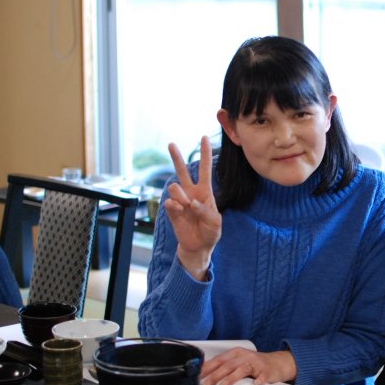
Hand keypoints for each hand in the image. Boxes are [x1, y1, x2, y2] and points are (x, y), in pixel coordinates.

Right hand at [163, 136, 221, 279]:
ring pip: (174, 187)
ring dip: (181, 195)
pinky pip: (169, 202)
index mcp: (205, 192)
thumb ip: (205, 211)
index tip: (204, 137)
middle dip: (176, 157)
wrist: (198, 246)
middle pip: (182, 171)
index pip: (205, 170)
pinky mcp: (171, 211)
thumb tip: (191, 202)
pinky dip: (175, 207)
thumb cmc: (210, 232)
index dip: (204, 154)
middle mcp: (191, 193)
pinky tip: (180, 211)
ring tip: (186, 206)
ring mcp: (180, 201)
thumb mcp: (215, 223)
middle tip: (171, 144)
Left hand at [198, 347, 297, 384]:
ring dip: (232, 377)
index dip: (208, 367)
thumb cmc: (255, 364)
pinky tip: (256, 384)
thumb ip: (225, 367)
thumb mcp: (239, 361)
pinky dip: (259, 380)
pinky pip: (262, 376)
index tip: (199, 375)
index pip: (219, 360)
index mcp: (236, 353)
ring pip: (243, 369)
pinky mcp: (266, 371)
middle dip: (216, 375)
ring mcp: (257, 363)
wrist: (277, 363)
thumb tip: (207, 376)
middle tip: (207, 384)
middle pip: (228, 365)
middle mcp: (245, 356)